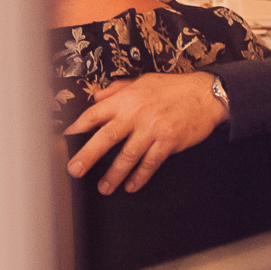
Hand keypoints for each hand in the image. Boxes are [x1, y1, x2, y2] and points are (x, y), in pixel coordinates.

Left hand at [62, 72, 228, 193]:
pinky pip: (150, 163)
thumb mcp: (142, 81)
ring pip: (128, 156)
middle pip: (106, 137)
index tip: (66, 140)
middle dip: (88, 155)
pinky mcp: (168, 142)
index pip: (95, 113)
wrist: (205, 95)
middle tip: (75, 170)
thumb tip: (97, 96)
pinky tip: (131, 185)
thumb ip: (118, 89)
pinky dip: (140, 176)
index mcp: (126, 99)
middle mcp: (136, 114)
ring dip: (114, 174)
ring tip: (104, 187)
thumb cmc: (173, 88)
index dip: (78, 127)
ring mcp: (152, 129)